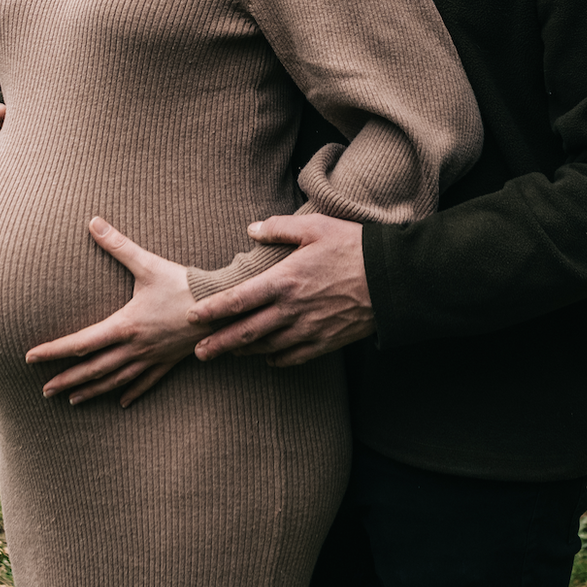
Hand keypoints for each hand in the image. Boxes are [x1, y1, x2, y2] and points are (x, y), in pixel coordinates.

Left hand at [24, 218, 207, 406]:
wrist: (222, 307)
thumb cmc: (184, 284)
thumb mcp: (148, 264)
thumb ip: (118, 245)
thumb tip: (93, 222)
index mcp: (125, 325)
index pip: (80, 343)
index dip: (53, 351)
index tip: (30, 358)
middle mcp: (135, 347)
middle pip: (93, 369)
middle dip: (67, 381)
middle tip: (44, 391)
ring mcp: (152, 357)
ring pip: (115, 380)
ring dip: (92, 391)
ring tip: (71, 400)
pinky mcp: (168, 361)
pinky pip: (146, 382)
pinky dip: (131, 392)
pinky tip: (122, 403)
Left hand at [186, 214, 371, 366]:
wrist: (393, 279)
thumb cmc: (354, 247)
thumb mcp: (315, 227)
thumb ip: (279, 228)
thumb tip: (252, 229)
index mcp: (284, 280)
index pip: (238, 300)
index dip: (212, 311)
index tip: (193, 317)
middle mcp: (291, 310)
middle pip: (245, 332)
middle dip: (218, 345)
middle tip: (198, 353)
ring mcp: (308, 330)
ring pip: (267, 347)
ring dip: (243, 352)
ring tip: (227, 354)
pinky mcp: (326, 342)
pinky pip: (294, 357)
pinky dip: (276, 360)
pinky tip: (268, 358)